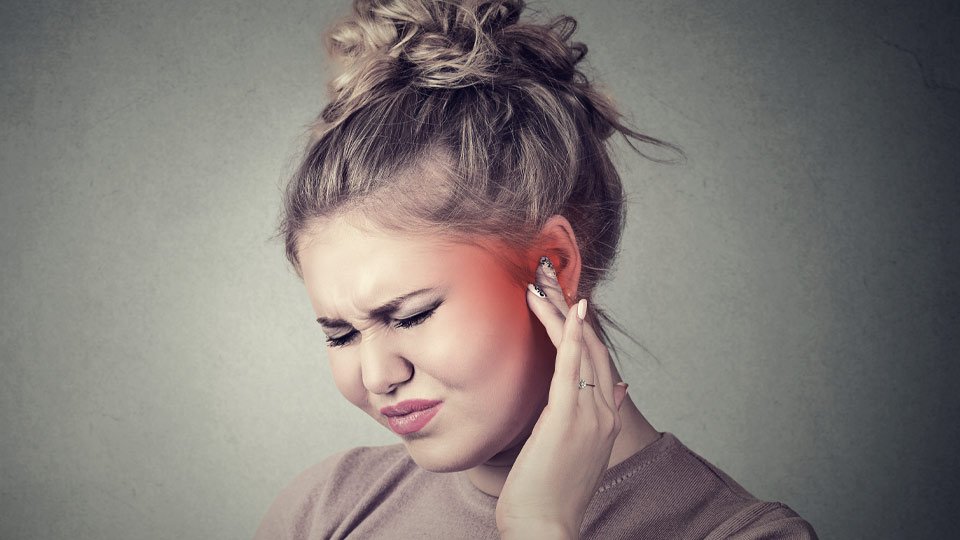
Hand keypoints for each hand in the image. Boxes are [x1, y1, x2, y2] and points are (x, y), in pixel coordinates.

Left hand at [494, 257, 629, 538]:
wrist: (546, 529)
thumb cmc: (551, 496)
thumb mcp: (578, 453)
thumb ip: (594, 420)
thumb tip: (620, 390)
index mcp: (605, 420)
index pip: (598, 363)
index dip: (584, 330)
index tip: (566, 302)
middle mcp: (603, 413)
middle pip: (592, 349)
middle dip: (571, 311)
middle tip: (549, 277)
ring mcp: (589, 415)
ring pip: (580, 352)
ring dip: (562, 313)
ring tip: (543, 282)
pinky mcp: (567, 419)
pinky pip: (571, 368)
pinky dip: (571, 336)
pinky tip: (569, 310)